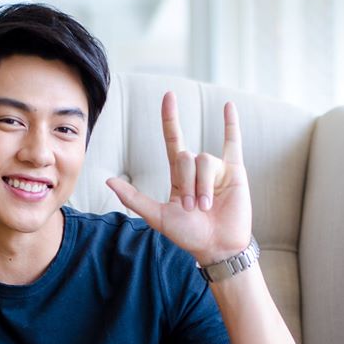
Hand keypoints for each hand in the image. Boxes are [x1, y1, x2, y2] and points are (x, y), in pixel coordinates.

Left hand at [107, 91, 252, 262]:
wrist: (217, 247)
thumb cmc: (189, 235)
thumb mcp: (157, 217)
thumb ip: (134, 198)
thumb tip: (109, 180)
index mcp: (179, 177)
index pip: (173, 140)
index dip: (170, 119)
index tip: (168, 97)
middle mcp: (197, 170)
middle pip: (186, 157)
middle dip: (187, 183)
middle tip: (192, 208)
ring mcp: (216, 169)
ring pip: (205, 160)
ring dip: (202, 185)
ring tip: (206, 207)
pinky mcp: (235, 172)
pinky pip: (233, 143)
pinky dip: (231, 124)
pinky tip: (228, 106)